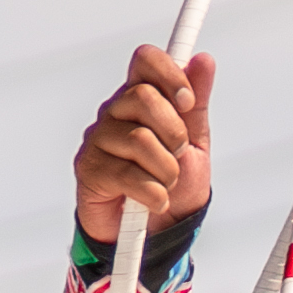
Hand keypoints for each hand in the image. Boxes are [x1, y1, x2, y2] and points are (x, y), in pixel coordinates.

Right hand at [73, 45, 214, 245]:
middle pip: (143, 96)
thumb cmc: (174, 183)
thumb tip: (203, 60)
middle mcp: (114, 112)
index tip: (187, 102)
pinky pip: (127, 174)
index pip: (145, 60)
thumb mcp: (195, 142)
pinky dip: (153, 193)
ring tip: (167, 183)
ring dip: (166, 169)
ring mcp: (98, 140)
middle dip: (174, 131)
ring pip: (138, 139)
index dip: (169, 74)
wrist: (159, 231)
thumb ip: (196, 103)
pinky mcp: (89, 170)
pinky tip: (156, 200)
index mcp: (139, 97)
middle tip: (179, 154)